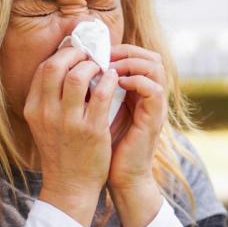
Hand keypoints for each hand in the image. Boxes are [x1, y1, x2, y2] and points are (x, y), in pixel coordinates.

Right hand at [23, 44, 120, 225]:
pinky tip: (114, 79)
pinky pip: (100, 94)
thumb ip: (50, 98)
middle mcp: (47, 113)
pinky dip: (109, 80)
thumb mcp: (45, 123)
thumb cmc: (61, 151)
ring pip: (77, 76)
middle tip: (91, 56)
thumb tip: (66, 66)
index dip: (62, 54)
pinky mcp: (90, 130)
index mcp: (34, 109)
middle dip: (76, 54)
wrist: (70, 186)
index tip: (77, 52)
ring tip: (102, 67)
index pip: (44, 68)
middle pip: (56, 65)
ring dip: (93, 65)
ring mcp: (68, 121)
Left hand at [106, 44, 167, 193]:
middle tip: (103, 56)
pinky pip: (153, 90)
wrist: (119, 178)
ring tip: (109, 67)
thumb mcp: (96, 113)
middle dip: (126, 51)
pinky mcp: (154, 120)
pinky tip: (115, 84)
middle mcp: (149, 97)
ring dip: (131, 62)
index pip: (139, 56)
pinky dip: (136, 81)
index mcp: (137, 93)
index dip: (120, 49)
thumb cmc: (104, 148)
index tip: (96, 51)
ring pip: (156, 67)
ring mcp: (154, 107)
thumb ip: (93, 92)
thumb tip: (71, 69)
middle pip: (151, 56)